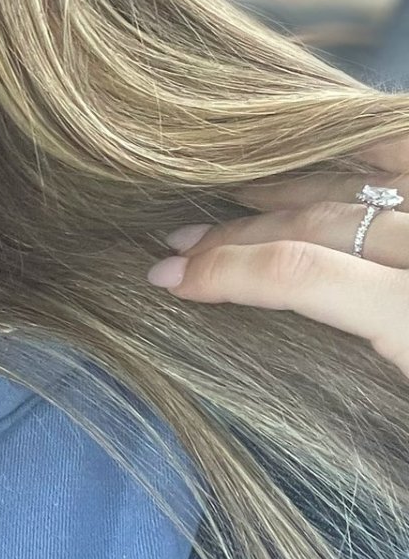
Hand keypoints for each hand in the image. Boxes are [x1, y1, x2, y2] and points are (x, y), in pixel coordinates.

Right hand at [146, 137, 408, 380]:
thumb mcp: (406, 416)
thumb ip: (344, 381)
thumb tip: (268, 374)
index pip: (299, 275)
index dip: (226, 272)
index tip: (173, 281)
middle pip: (313, 223)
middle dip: (236, 234)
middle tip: (180, 248)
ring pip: (346, 180)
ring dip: (278, 187)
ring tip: (228, 194)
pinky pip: (393, 145)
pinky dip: (345, 142)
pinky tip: (302, 152)